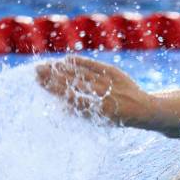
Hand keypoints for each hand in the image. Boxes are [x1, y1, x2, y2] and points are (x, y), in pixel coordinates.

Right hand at [35, 56, 152, 125]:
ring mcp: (108, 83)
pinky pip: (95, 66)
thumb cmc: (114, 116)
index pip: (68, 96)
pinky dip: (81, 62)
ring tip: (48, 64)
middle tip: (37, 69)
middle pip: (72, 83)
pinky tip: (67, 59)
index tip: (39, 81)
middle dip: (53, 76)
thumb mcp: (97, 120)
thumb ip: (79, 113)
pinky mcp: (115, 73)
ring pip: (81, 73)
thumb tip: (59, 107)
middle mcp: (101, 95)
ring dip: (63, 68)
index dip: (53, 88)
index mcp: (95, 110)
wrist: (142, 108)